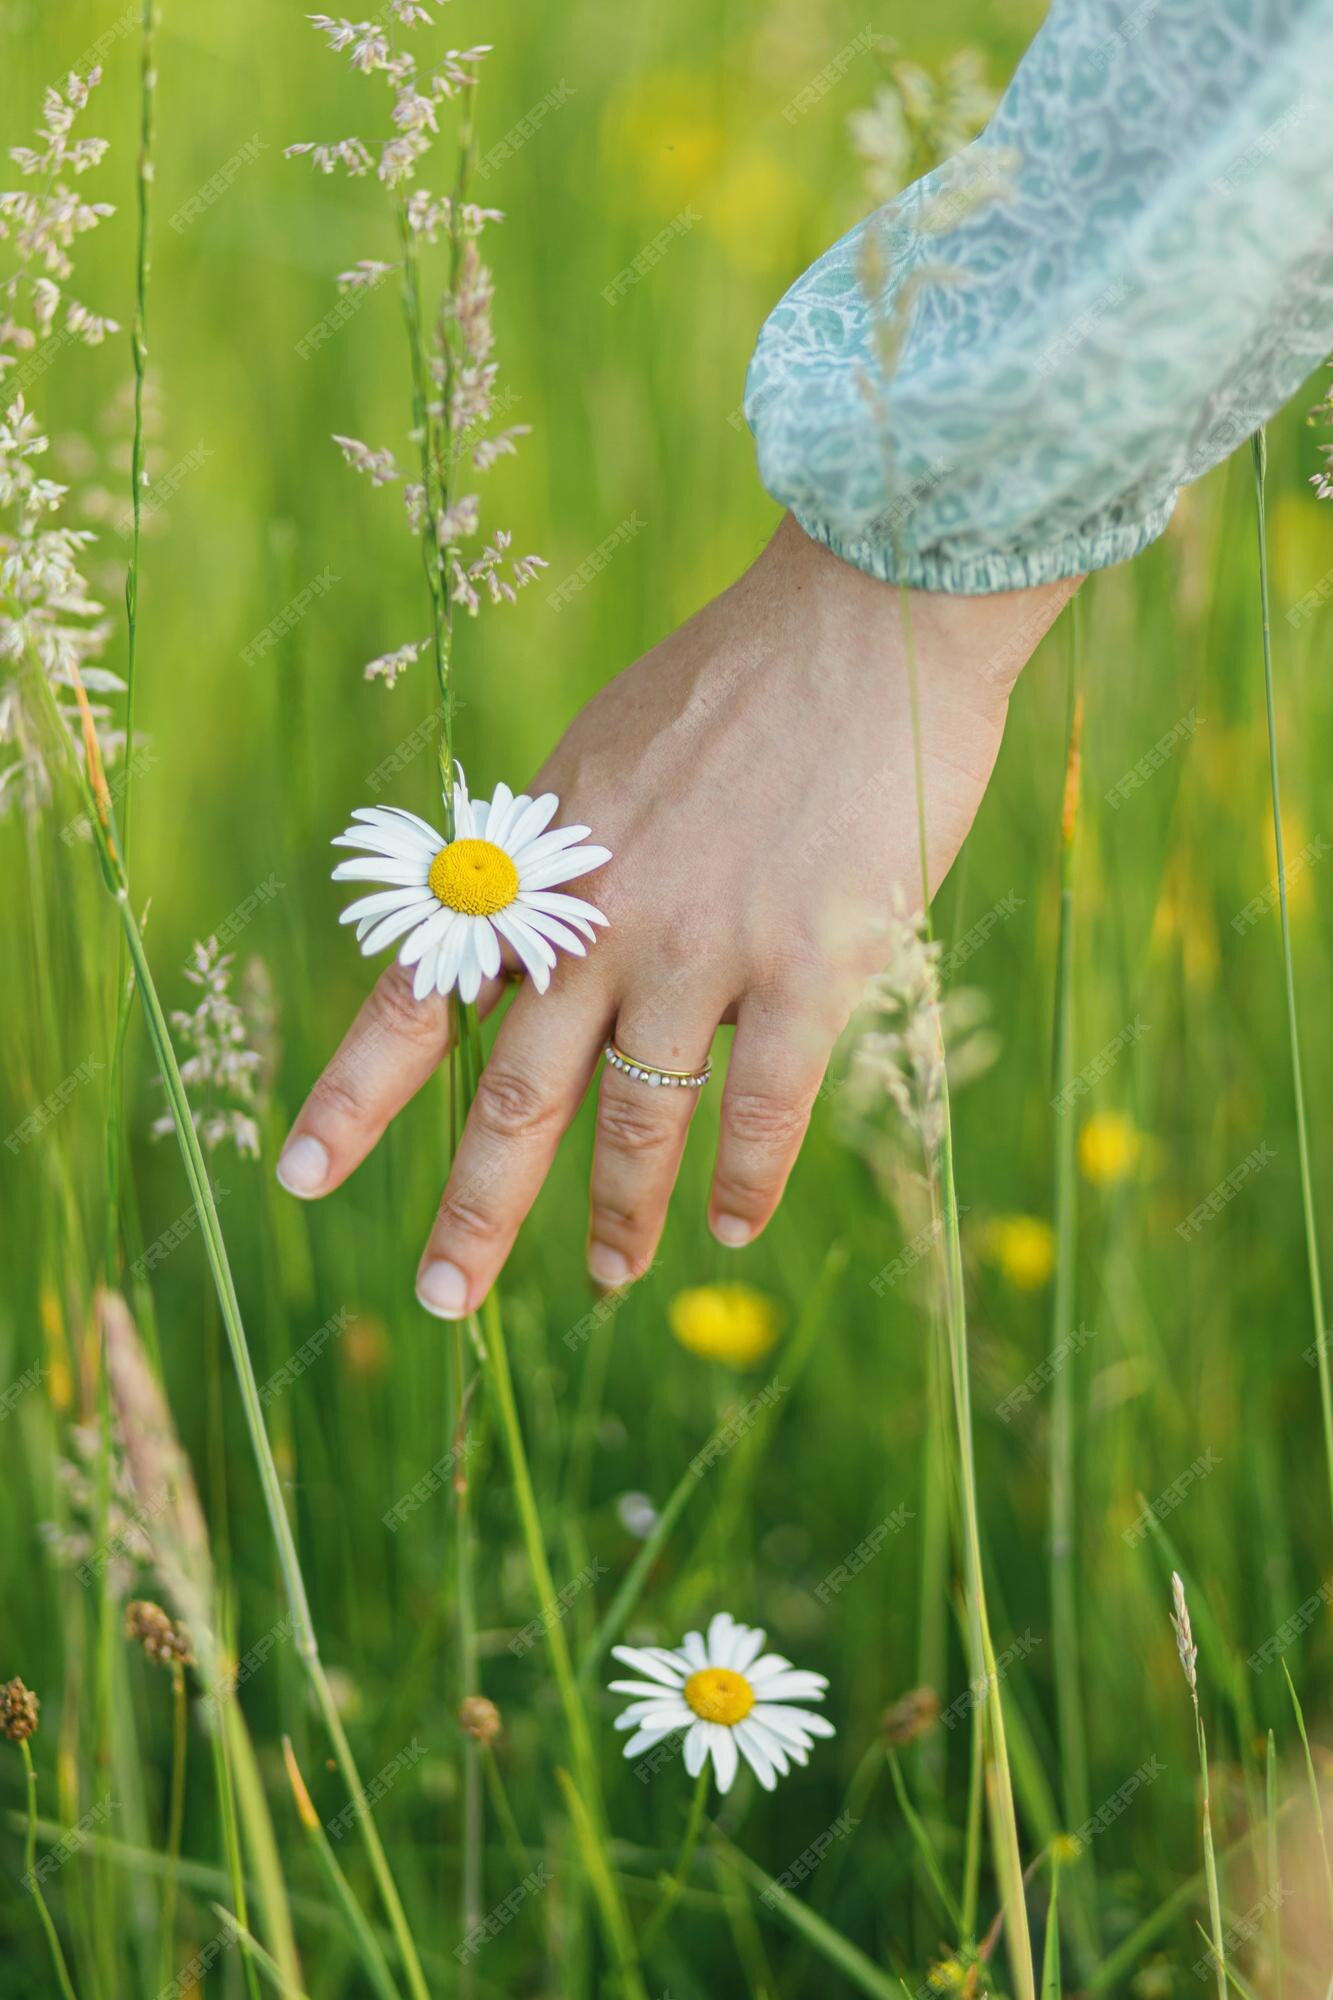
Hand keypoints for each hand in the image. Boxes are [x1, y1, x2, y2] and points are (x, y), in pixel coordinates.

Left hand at [276, 515, 1077, 1314]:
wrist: (868, 613)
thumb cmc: (741, 677)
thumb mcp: (604, 758)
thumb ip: (565, 867)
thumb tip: (542, 961)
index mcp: (539, 859)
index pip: (422, 994)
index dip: (355, 1094)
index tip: (297, 1175)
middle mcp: (601, 917)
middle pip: (514, 1096)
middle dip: (472, 1212)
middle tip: (437, 1302)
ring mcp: (702, 945)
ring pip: (637, 1120)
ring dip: (618, 1216)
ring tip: (608, 1278)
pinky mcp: (809, 964)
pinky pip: (764, 1108)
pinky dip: (746, 1180)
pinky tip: (735, 1226)